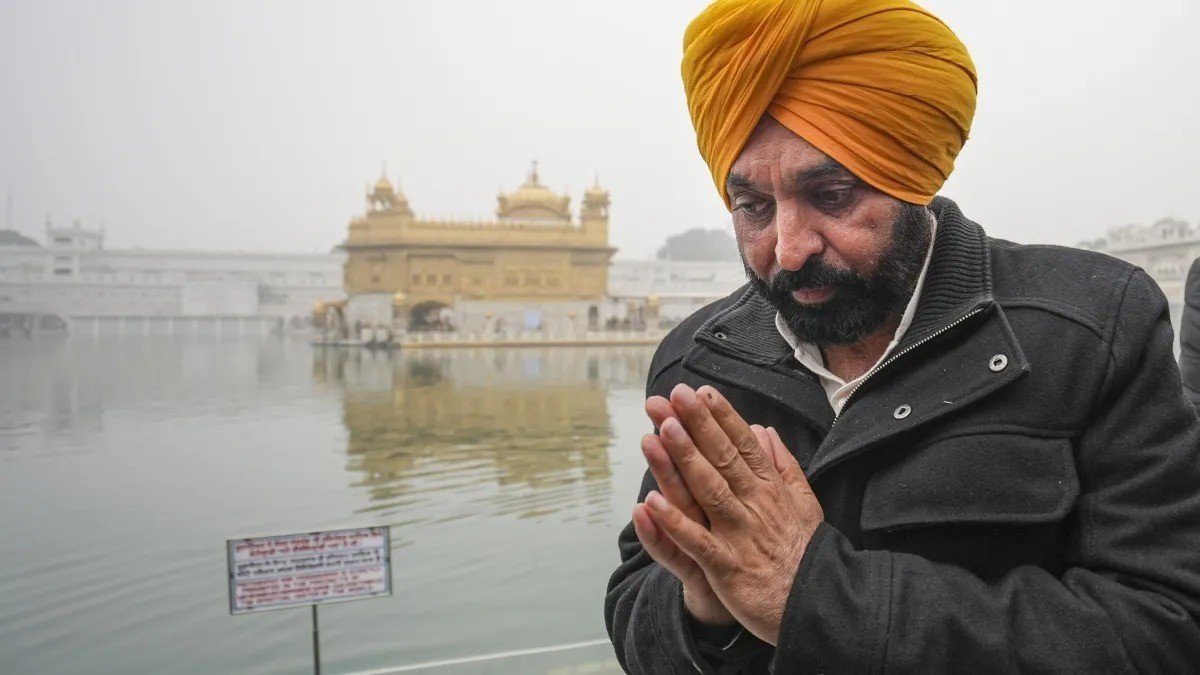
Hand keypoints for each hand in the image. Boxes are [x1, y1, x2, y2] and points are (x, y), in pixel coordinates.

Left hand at [642, 384, 823, 644]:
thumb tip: (764, 431)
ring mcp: (739, 534)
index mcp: (770, 490)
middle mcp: (754, 505)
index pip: (743, 445)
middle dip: (697, 425)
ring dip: (684, 460)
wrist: (818, 604)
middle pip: (722, 458)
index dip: (722, 417)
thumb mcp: (805, 503)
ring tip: (661, 430)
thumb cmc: (807, 554)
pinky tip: (651, 503)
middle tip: (675, 396)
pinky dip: (674, 523)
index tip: (702, 391)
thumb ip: (783, 465)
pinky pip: (696, 541)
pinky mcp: (727, 566)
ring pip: (708, 490)